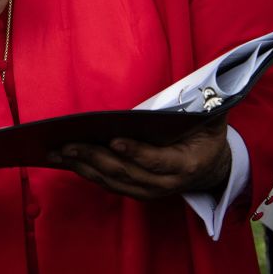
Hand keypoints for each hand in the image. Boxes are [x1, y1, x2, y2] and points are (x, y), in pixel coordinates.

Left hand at [48, 119, 231, 200]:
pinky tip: (67, 160)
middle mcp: (166, 184)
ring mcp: (149, 191)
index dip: (136, 152)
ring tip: (58, 151)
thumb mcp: (214, 118)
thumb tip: (208, 82)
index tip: (114, 140)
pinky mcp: (136, 191)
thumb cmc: (207, 136)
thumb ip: (210, 102)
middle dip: (95, 158)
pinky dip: (87, 172)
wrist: (213, 168)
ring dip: (84, 166)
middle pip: (126, 173)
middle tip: (68, 144)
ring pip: (113, 181)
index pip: (157, 161)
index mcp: (186, 165)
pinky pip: (109, 184)